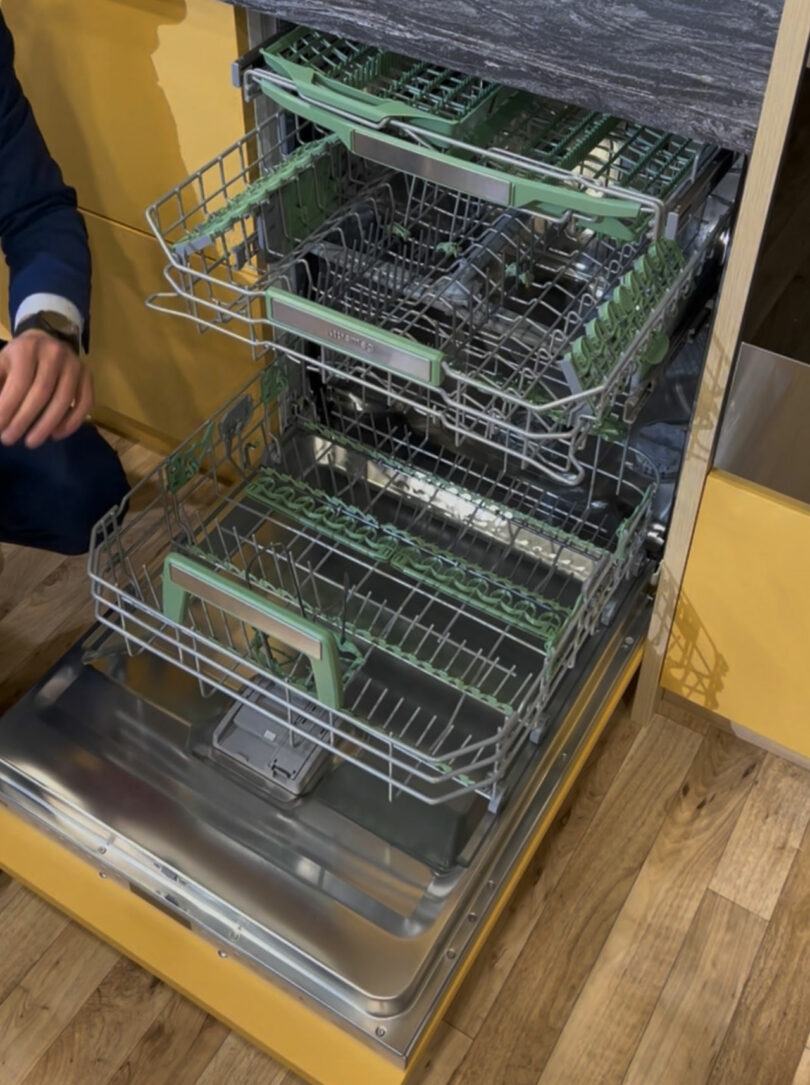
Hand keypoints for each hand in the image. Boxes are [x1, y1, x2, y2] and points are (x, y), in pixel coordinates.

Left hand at [0, 330, 92, 448]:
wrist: (42, 342)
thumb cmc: (16, 360)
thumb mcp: (0, 365)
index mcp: (27, 348)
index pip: (19, 384)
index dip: (8, 409)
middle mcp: (54, 353)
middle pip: (41, 393)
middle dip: (24, 420)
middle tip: (9, 440)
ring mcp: (75, 364)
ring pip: (64, 401)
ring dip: (46, 426)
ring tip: (31, 442)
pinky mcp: (87, 375)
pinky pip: (85, 403)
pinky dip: (72, 422)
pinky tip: (56, 435)